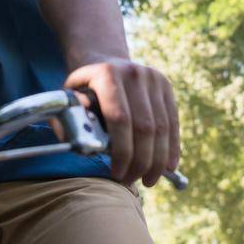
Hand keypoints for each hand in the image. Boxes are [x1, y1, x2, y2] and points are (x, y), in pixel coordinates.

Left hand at [64, 58, 179, 186]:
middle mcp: (134, 73)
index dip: (121, 151)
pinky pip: (173, 122)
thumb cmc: (83, 90)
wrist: (105, 61)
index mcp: (107, 74)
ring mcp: (153, 78)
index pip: (119, 119)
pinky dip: (172, 148)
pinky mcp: (166, 86)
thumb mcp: (70, 99)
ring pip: (162, 128)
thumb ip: (70, 120)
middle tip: (130, 182)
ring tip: (147, 180)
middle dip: (140, 161)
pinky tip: (167, 167)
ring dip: (157, 160)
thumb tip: (84, 142)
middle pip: (144, 126)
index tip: (116, 174)